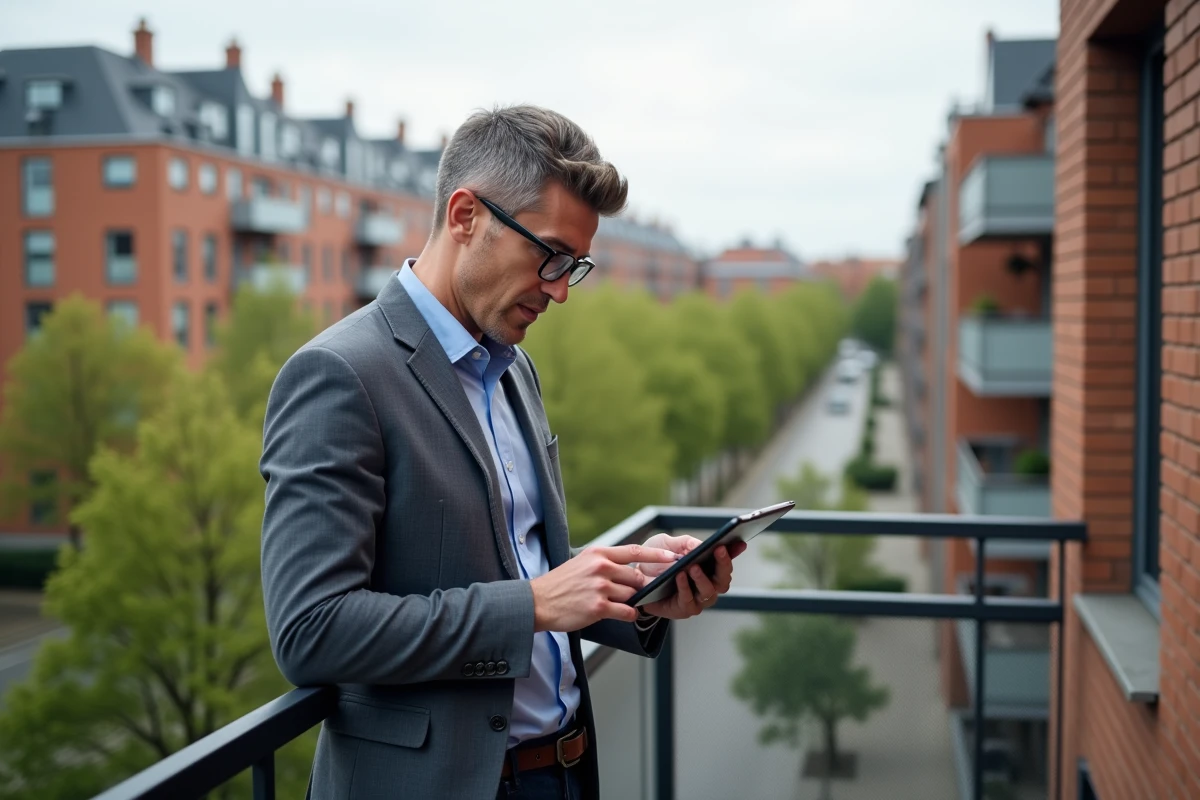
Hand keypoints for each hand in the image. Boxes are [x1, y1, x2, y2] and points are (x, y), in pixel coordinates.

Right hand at [530, 544, 678, 631]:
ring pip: (633, 594)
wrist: (538, 602)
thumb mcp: (582, 562)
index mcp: (598, 553)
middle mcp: (601, 568)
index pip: (635, 551)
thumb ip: (606, 562)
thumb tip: (632, 567)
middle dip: (643, 585)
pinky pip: (627, 611)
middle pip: (637, 576)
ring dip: (634, 602)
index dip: (657, 554)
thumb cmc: (561, 584)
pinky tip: (625, 615)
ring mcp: (600, 587)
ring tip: (625, 604)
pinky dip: (630, 614)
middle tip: (645, 591)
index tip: (672, 557)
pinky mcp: (598, 607)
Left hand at [637, 533, 746, 619]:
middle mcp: (709, 585)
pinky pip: (688, 600)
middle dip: (723, 564)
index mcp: (709, 568)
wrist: (636, 578)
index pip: (726, 560)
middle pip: (723, 579)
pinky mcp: (684, 609)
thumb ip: (685, 543)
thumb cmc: (657, 560)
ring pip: (709, 591)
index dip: (734, 552)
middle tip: (718, 550)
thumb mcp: (668, 544)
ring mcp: (699, 599)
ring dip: (702, 578)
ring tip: (693, 566)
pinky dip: (685, 587)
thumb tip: (699, 545)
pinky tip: (680, 576)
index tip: (738, 542)